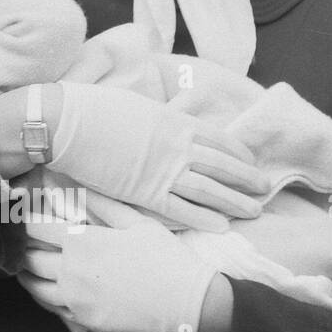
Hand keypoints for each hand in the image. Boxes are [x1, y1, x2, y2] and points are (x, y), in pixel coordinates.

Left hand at [18, 193, 219, 331]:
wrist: (188, 302)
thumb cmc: (164, 256)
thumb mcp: (136, 222)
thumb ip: (103, 204)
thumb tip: (77, 184)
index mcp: (81, 240)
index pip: (36, 227)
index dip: (23, 220)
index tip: (16, 217)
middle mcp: (71, 269)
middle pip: (29, 256)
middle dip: (21, 247)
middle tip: (16, 242)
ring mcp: (76, 298)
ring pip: (34, 286)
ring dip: (26, 274)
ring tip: (22, 266)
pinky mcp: (85, 319)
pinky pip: (52, 307)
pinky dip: (42, 296)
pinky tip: (44, 289)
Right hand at [49, 83, 269, 231]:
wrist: (68, 123)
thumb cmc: (95, 108)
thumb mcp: (138, 105)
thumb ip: (160, 118)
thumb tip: (169, 122)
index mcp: (177, 122)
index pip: (220, 139)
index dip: (240, 152)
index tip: (251, 161)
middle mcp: (179, 147)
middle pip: (224, 167)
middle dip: (247, 179)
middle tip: (264, 189)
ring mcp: (164, 172)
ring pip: (211, 191)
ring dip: (235, 202)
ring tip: (254, 211)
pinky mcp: (145, 193)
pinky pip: (181, 210)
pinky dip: (204, 219)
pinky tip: (221, 227)